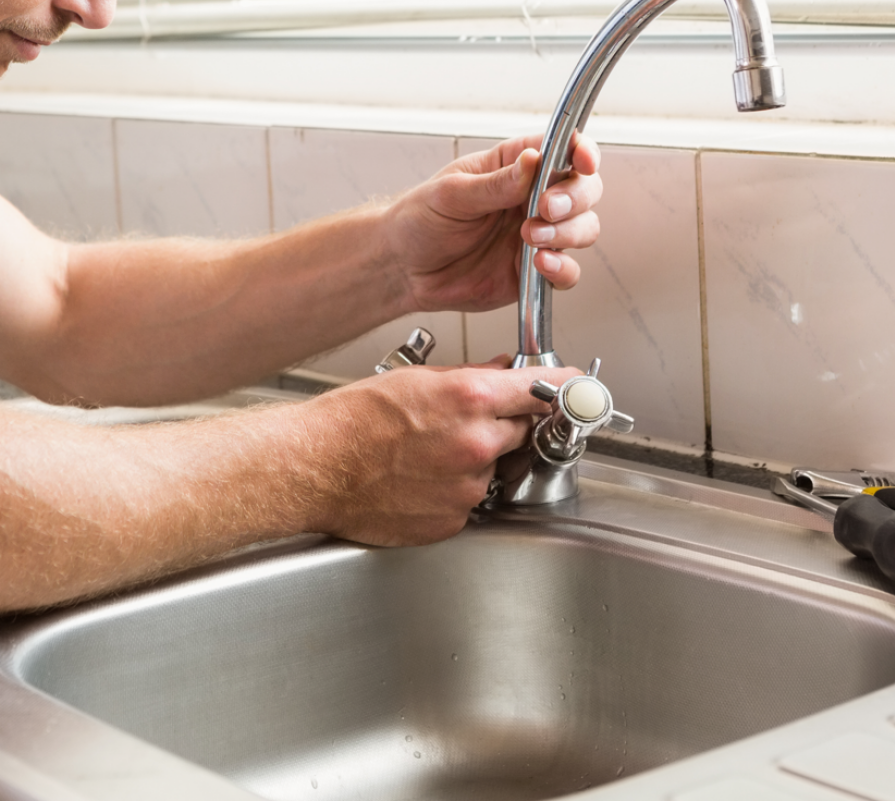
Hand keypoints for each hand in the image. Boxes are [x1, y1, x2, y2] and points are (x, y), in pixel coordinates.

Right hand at [300, 361, 579, 544]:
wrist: (314, 466)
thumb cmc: (352, 420)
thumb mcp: (414, 379)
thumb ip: (470, 377)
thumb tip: (503, 373)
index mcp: (470, 400)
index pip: (542, 391)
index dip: (564, 387)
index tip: (580, 387)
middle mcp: (477, 445)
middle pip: (521, 431)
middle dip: (503, 424)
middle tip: (463, 421)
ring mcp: (467, 488)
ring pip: (493, 468)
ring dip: (474, 461)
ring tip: (425, 454)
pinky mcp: (453, 521)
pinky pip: (470, 501)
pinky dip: (453, 490)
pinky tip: (418, 479)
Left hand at [382, 132, 602, 313]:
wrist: (403, 268)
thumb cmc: (420, 220)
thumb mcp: (451, 193)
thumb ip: (495, 183)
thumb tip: (533, 161)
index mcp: (514, 166)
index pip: (562, 149)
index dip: (581, 152)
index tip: (582, 161)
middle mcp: (532, 198)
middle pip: (584, 189)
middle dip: (574, 198)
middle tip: (544, 208)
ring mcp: (537, 234)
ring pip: (583, 228)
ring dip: (567, 233)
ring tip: (530, 237)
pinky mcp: (534, 271)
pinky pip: (567, 271)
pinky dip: (562, 268)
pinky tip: (540, 264)